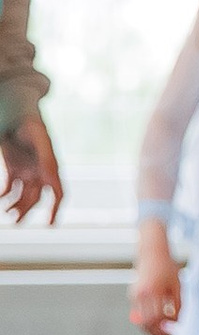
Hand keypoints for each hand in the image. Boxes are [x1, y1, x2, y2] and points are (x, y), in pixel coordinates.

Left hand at [3, 111, 62, 225]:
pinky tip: (0, 198)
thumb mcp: (38, 136)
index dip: (55, 209)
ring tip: (7, 212)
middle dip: (27, 211)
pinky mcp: (15, 168)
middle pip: (36, 198)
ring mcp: (28, 170)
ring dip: (16, 206)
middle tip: (15, 221)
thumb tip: (52, 175)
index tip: (50, 224)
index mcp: (51, 166)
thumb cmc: (29, 121)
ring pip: (24, 196)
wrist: (16, 109)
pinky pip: (11, 187)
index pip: (57, 193)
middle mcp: (41, 171)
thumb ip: (45, 155)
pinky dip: (6, 195)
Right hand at [129, 242, 182, 334]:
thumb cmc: (168, 268)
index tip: (174, 333)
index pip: (158, 318)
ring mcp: (135, 295)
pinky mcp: (133, 295)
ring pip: (140, 321)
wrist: (152, 252)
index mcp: (154, 292)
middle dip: (156, 334)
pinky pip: (139, 313)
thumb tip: (176, 323)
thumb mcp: (177, 285)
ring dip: (150, 331)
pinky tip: (158, 325)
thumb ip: (178, 304)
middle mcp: (141, 295)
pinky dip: (147, 322)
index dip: (165, 328)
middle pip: (146, 323)